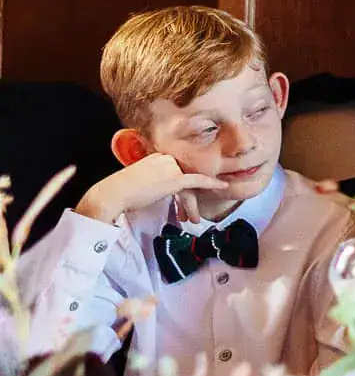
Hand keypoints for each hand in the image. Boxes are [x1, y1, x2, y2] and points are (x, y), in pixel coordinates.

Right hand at [76, 154, 224, 223]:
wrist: (112, 194)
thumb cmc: (121, 191)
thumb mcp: (141, 179)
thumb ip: (154, 179)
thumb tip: (161, 187)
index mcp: (158, 156)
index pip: (178, 171)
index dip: (184, 189)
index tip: (184, 200)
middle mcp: (166, 158)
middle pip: (185, 179)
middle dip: (188, 199)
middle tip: (188, 215)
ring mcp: (170, 167)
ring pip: (189, 185)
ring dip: (192, 205)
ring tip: (193, 219)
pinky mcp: (174, 179)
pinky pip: (197, 181)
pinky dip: (211, 183)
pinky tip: (221, 186)